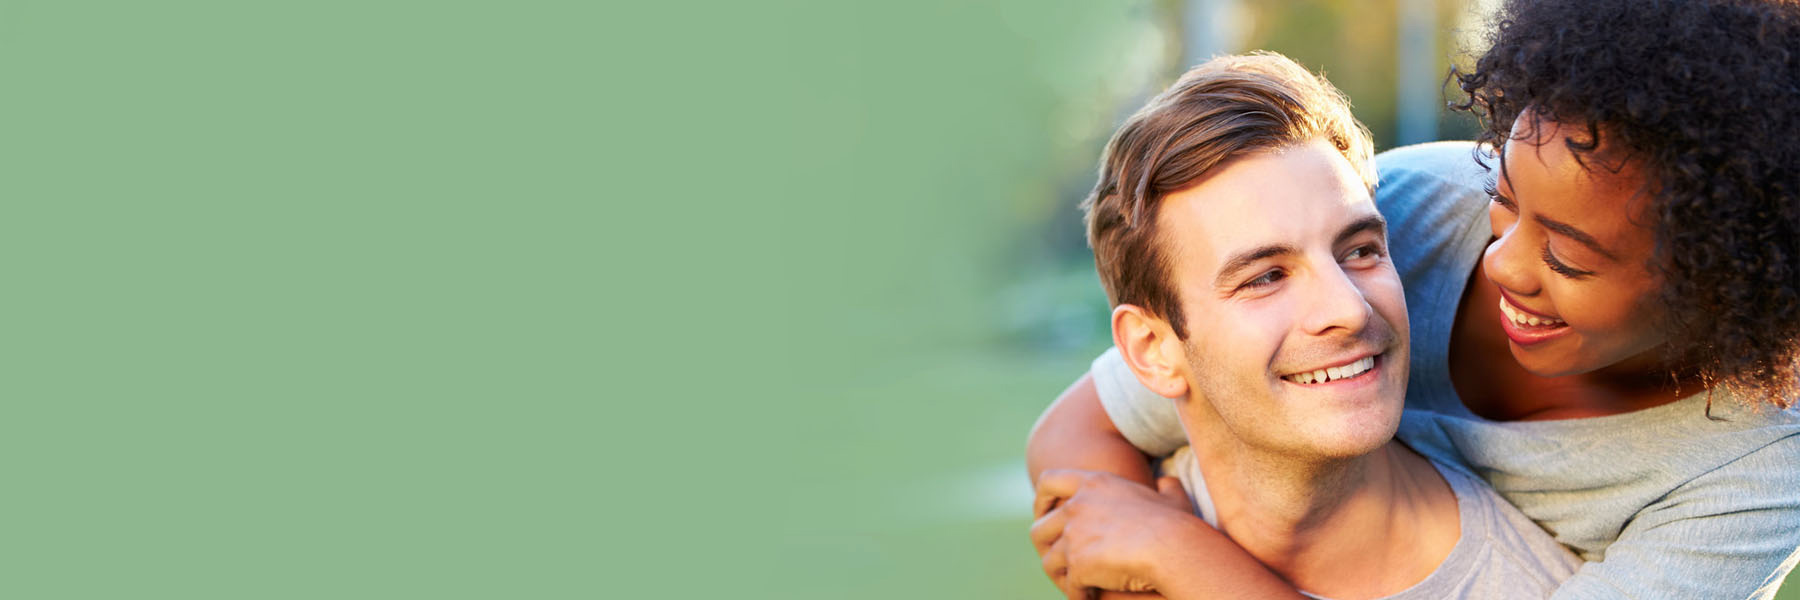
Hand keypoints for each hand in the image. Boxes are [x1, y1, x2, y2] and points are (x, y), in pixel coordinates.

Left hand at [1030, 469, 1199, 598]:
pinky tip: (1089, 599)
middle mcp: (1077, 507)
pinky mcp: (1078, 564)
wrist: (1172, 548)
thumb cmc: (1177, 525)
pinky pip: (1070, 586)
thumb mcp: (1171, 498)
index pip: (1049, 481)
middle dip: (1044, 548)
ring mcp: (1074, 536)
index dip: (1041, 499)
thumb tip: (1166, 482)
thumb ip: (1165, 486)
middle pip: (1040, 528)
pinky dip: (1077, 595)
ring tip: (1075, 585)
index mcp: (1094, 484)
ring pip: (1049, 561)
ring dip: (1060, 576)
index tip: (1044, 514)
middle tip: (1056, 560)